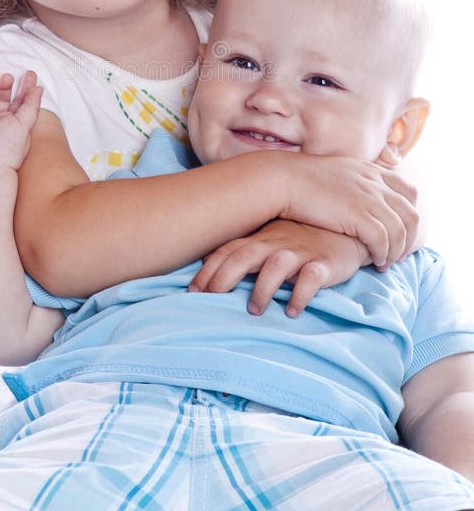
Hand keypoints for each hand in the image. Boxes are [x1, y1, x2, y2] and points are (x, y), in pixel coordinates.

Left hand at [189, 219, 369, 316]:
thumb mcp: (270, 239)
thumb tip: (205, 260)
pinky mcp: (325, 263)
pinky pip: (311, 278)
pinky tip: (292, 311)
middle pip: (244, 256)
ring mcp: (301, 251)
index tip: (192, 292)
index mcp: (261, 238)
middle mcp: (277, 242)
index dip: (208, 271)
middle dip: (224, 278)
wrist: (346, 228)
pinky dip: (300, 294)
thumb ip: (242, 249)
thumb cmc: (302, 237)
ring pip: (275, 266)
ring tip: (255, 311)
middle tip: (211, 301)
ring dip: (262, 289)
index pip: (228, 251)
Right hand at [279, 153, 417, 267]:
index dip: (410, 213)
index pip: (409, 191)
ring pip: (400, 231)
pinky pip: (383, 240)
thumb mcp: (338, 173)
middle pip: (411, 214)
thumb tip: (359, 197)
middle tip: (398, 254)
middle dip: (410, 238)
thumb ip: (355, 182)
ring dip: (397, 252)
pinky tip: (374, 261)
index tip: (401, 230)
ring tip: (385, 263)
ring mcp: (369, 198)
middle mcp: (376, 183)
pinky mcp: (358, 215)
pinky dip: (383, 254)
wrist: (284, 180)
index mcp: (372, 171)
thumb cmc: (303, 180)